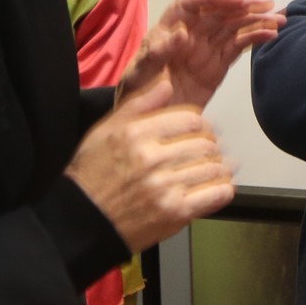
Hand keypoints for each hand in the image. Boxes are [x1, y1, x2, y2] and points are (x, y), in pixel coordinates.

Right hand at [66, 78, 235, 250]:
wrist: (82, 220)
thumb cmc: (92, 175)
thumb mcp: (105, 131)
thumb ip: (139, 105)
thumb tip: (167, 84)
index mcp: (136, 134)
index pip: (192, 119)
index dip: (200, 125)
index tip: (198, 132)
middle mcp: (152, 159)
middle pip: (207, 143)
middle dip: (210, 147)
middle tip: (205, 152)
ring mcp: (165, 187)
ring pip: (215, 167)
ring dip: (218, 168)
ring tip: (209, 169)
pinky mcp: (176, 212)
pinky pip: (218, 194)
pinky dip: (223, 189)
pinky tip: (214, 187)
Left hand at [119, 0, 280, 109]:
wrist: (146, 122)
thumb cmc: (135, 96)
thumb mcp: (139, 74)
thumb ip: (157, 53)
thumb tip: (182, 32)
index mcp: (169, 27)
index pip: (194, 2)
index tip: (239, 0)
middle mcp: (190, 32)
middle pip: (220, 9)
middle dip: (245, 3)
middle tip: (268, 1)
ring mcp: (206, 48)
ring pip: (235, 25)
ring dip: (257, 18)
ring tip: (279, 18)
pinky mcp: (218, 64)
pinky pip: (239, 45)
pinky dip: (256, 38)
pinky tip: (271, 35)